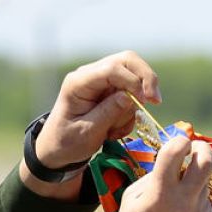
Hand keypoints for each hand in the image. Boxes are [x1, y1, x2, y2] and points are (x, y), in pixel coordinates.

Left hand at [34, 51, 160, 170]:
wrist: (57, 150)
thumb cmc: (66, 142)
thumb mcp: (86, 133)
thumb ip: (107, 113)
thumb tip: (129, 97)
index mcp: (79, 82)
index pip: (113, 69)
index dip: (134, 81)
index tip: (147, 101)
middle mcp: (90, 75)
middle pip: (128, 61)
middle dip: (145, 80)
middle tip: (154, 102)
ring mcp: (101, 82)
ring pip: (134, 78)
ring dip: (133, 106)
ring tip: (114, 130)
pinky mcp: (109, 91)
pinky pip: (131, 95)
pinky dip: (130, 113)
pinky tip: (114, 130)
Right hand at [104, 135, 211, 211]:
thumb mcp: (130, 199)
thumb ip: (152, 176)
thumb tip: (172, 161)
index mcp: (160, 193)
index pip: (177, 151)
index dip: (178, 140)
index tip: (177, 143)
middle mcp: (184, 201)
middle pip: (207, 161)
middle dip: (202, 148)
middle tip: (194, 150)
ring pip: (204, 182)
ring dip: (194, 179)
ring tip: (177, 194)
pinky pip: (204, 201)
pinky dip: (194, 199)